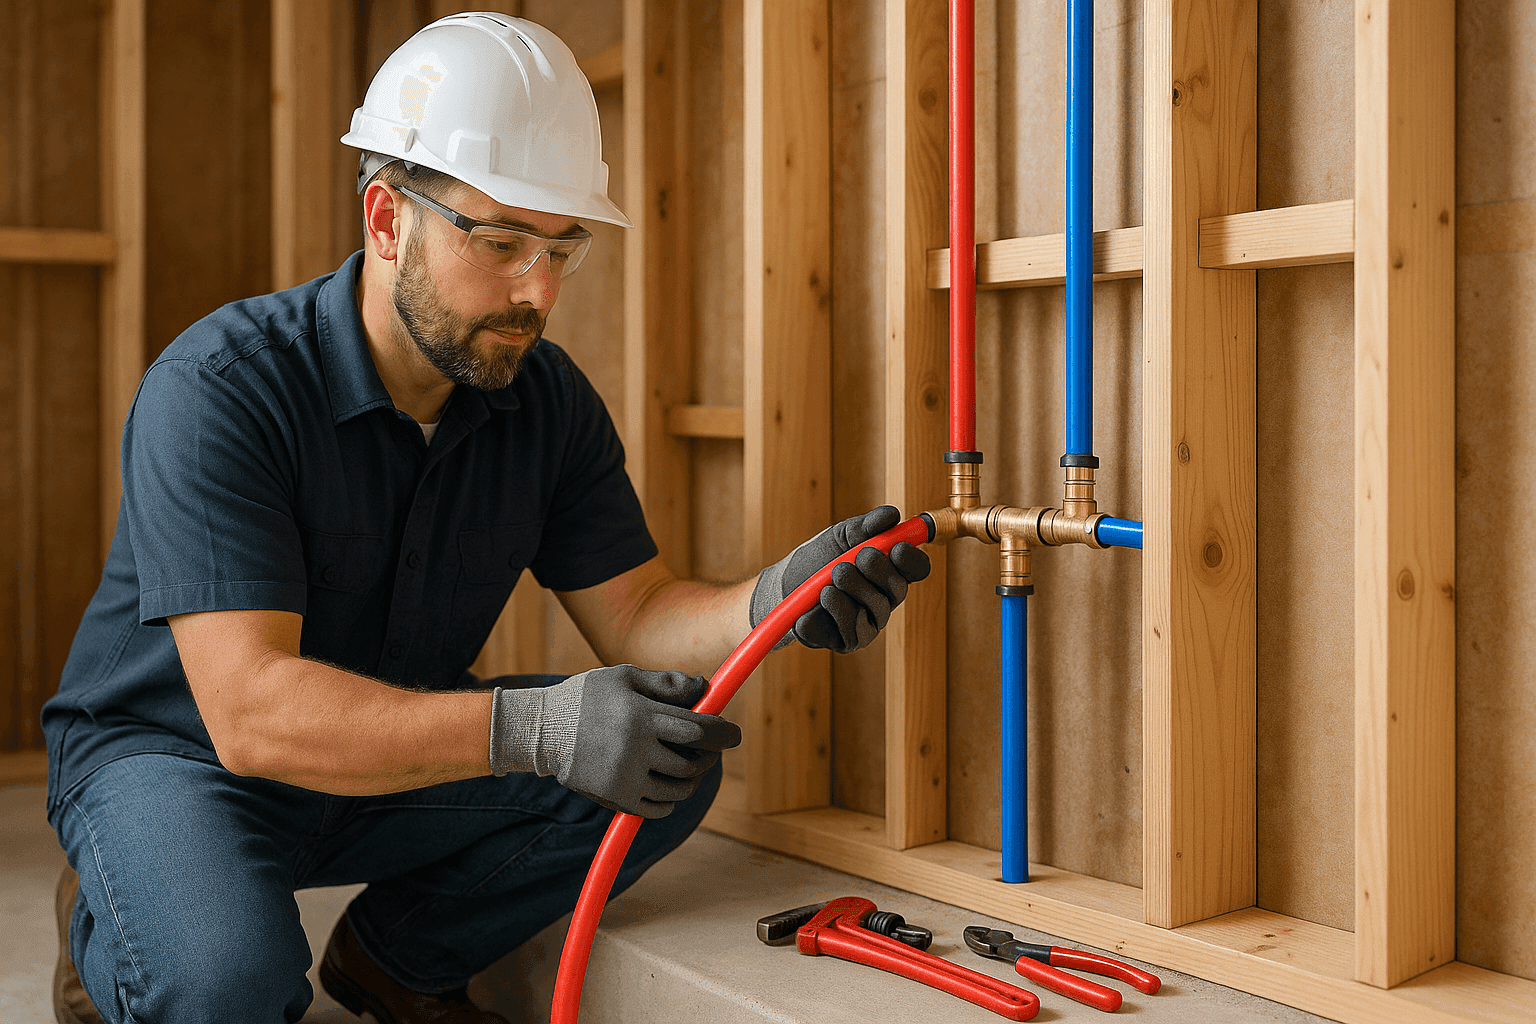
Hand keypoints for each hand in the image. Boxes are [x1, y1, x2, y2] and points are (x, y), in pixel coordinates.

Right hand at [536, 665, 739, 817]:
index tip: (735, 735)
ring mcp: (625, 777)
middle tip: (710, 752)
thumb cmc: (586, 697)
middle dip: (709, 757)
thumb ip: (666, 683)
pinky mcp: (614, 797)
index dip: (723, 733)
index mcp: (642, 716)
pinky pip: (656, 808)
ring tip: (689, 769)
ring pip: (678, 789)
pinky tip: (668, 790)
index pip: (698, 730)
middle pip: (692, 762)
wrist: (541, 729)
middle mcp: (636, 749)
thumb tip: (706, 686)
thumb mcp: (625, 677)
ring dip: (692, 781)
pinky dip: (669, 802)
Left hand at [749, 505, 931, 653]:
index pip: (916, 568)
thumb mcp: (841, 536)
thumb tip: (892, 515)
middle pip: (899, 589)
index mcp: (890, 572)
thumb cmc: (818, 559)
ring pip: (877, 608)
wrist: (784, 585)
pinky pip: (853, 628)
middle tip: (861, 556)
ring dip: (855, 586)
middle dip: (880, 570)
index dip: (912, 559)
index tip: (898, 547)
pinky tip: (823, 596)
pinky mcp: (850, 640)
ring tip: (834, 573)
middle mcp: (884, 598)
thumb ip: (866, 526)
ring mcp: (869, 622)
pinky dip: (837, 607)